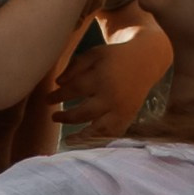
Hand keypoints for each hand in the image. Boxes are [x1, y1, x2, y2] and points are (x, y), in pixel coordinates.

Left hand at [56, 12, 173, 140]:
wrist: (145, 60)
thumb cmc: (113, 57)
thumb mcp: (94, 54)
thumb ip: (74, 67)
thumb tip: (57, 84)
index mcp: (101, 78)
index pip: (74, 90)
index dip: (58, 97)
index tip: (47, 100)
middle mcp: (111, 96)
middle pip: (83, 113)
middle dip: (66, 117)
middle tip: (54, 116)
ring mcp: (121, 109)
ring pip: (99, 129)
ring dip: (81, 136)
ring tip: (68, 139)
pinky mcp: (128, 117)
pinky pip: (113, 133)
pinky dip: (101, 139)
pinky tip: (88, 140)